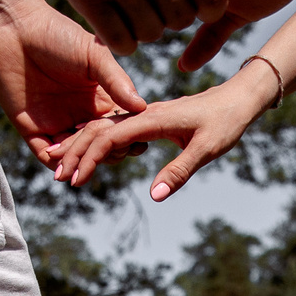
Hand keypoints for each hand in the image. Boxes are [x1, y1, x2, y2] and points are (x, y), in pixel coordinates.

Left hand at [0, 0, 146, 163]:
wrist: (16, 27)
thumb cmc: (57, 34)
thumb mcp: (94, 56)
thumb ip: (116, 81)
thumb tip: (142, 107)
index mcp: (99, 100)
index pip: (118, 129)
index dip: (128, 139)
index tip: (138, 143)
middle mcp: (80, 115)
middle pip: (98, 148)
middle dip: (108, 156)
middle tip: (114, 154)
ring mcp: (56, 123)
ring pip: (73, 156)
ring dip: (80, 164)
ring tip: (88, 167)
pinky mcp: (30, 127)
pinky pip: (44, 154)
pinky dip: (54, 163)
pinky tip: (63, 165)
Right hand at [48, 67, 277, 201]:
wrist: (238, 98)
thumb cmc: (226, 122)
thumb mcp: (207, 149)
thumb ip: (179, 171)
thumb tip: (153, 197)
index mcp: (152, 118)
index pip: (110, 137)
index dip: (90, 159)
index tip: (75, 181)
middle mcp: (143, 114)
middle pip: (98, 130)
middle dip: (75, 152)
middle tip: (56, 176)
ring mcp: (143, 116)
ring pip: (103, 127)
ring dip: (80, 146)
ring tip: (60, 165)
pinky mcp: (148, 120)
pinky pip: (115, 129)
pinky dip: (96, 141)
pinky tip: (86, 153)